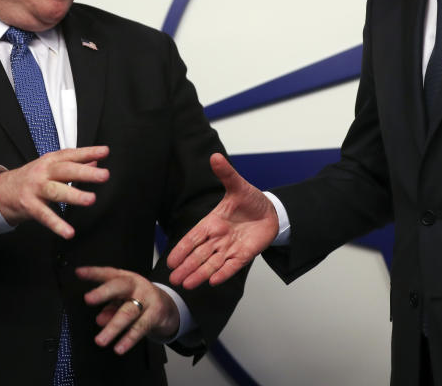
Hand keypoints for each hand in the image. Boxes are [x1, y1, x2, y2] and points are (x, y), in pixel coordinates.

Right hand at [0, 145, 109, 237]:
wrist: (1, 191)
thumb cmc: (31, 178)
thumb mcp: (51, 166)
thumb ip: (74, 163)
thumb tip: (96, 160)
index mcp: (51, 161)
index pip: (71, 154)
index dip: (88, 152)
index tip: (105, 152)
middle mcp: (44, 173)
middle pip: (66, 171)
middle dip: (86, 173)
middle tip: (104, 175)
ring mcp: (36, 189)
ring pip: (57, 191)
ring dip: (74, 196)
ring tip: (90, 199)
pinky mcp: (30, 206)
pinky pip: (45, 216)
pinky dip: (57, 225)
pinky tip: (68, 231)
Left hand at [76, 267, 179, 354]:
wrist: (168, 306)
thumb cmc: (140, 300)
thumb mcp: (123, 301)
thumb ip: (109, 308)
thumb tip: (100, 319)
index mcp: (126, 278)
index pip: (108, 273)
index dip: (93, 272)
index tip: (79, 273)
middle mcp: (136, 285)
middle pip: (120, 286)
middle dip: (103, 292)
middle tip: (88, 299)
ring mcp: (148, 298)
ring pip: (128, 312)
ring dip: (113, 327)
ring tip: (101, 340)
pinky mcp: (156, 313)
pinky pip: (140, 327)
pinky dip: (129, 338)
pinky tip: (119, 347)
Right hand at [167, 153, 277, 288]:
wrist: (271, 211)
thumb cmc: (250, 200)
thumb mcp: (238, 186)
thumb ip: (226, 174)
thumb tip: (215, 156)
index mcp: (213, 222)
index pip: (193, 237)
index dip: (182, 248)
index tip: (170, 260)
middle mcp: (218, 238)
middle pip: (199, 255)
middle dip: (186, 267)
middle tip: (173, 279)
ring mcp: (230, 248)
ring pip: (212, 264)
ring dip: (199, 274)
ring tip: (186, 285)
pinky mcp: (244, 255)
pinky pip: (232, 266)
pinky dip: (223, 274)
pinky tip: (213, 282)